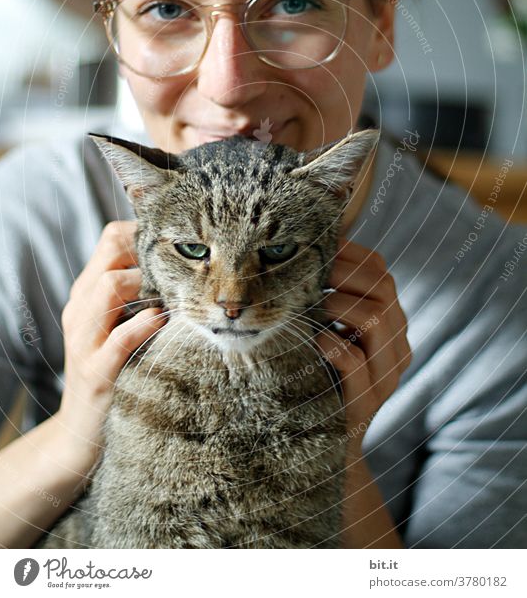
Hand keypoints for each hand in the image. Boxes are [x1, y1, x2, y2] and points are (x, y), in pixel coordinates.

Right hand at [57, 221, 166, 464]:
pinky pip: (120, 337)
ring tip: (171, 296)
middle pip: (111, 255)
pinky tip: (163, 323)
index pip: (111, 238)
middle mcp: (81, 309)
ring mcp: (85, 339)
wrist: (81, 431)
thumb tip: (181, 263)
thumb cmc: (114, 369)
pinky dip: (145, 325)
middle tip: (178, 271)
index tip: (175, 246)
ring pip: (109, 287)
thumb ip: (137, 294)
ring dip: (146, 285)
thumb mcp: (118, 325)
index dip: (144, 234)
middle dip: (148, 255)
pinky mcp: (97, 372)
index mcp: (87, 293)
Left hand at [315, 240, 411, 446]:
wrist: (324, 447)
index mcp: (392, 324)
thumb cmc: (320, 378)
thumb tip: (297, 253)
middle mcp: (397, 346)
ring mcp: (385, 376)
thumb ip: (327, 300)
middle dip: (342, 272)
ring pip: (376, 319)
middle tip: (307, 271)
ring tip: (308, 302)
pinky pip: (355, 363)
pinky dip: (331, 343)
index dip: (350, 254)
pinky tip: (312, 336)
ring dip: (336, 302)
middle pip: (383, 289)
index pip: (382, 272)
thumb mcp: (330, 333)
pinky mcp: (364, 403)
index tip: (315, 246)